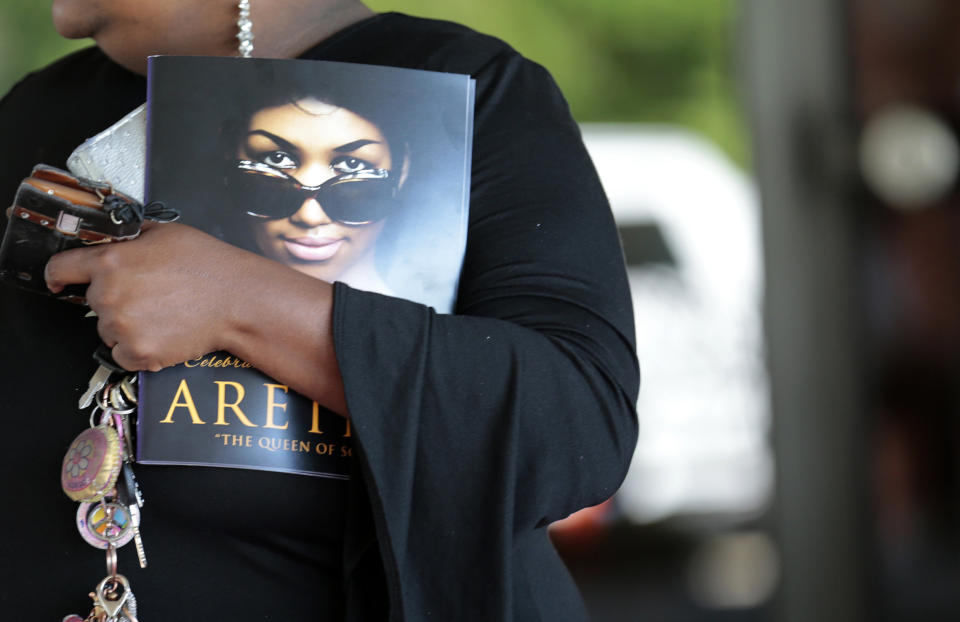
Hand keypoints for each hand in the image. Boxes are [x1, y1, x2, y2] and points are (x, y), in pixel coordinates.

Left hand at [45, 222, 251, 370]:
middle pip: (92, 303)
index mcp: (110, 261)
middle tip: (151, 297)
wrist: (237, 299)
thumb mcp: (164, 232)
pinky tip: (164, 334)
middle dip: (114, 300)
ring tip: (163, 315)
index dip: (59, 276)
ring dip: (127, 326)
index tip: (60, 282)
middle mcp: (108, 295)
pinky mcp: (138, 353)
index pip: (61, 269)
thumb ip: (129, 236)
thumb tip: (111, 236)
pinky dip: (139, 350)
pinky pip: (122, 355)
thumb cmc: (206, 262)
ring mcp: (121, 327)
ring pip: (107, 331)